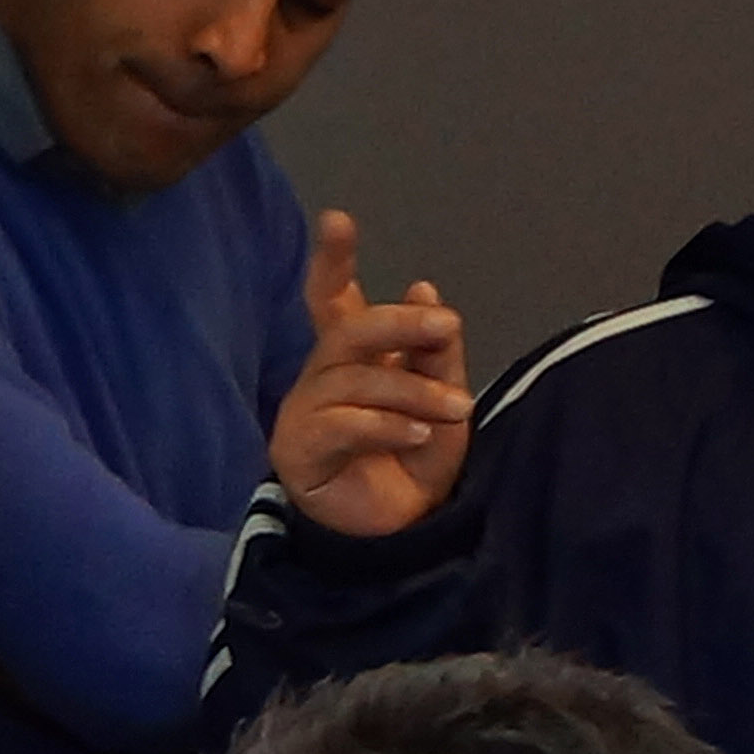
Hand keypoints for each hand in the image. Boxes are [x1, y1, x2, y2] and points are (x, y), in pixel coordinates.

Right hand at [266, 210, 474, 538]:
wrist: (401, 534)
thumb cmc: (416, 462)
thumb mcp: (441, 398)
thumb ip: (434, 352)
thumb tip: (422, 289)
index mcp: (352, 357)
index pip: (333, 301)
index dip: (332, 261)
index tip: (338, 220)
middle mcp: (322, 377)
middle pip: (348, 332)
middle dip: (397, 324)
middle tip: (445, 327)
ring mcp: (304, 413)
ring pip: (355, 380)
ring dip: (411, 390)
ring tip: (454, 409)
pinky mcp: (299, 452)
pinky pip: (341, 424)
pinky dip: (384, 425)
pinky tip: (415, 432)